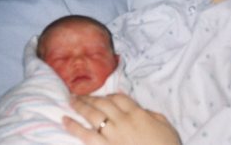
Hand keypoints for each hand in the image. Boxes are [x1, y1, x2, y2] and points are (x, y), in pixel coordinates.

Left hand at [63, 93, 180, 144]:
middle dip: (91, 97)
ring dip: (80, 107)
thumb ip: (152, 115)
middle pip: (104, 104)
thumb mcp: (166, 126)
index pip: (120, 98)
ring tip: (71, 101)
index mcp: (138, 114)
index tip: (104, 96)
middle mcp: (123, 121)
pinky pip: (86, 136)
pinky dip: (74, 127)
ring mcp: (112, 135)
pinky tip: (65, 120)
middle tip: (79, 94)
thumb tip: (142, 111)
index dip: (110, 95)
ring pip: (93, 116)